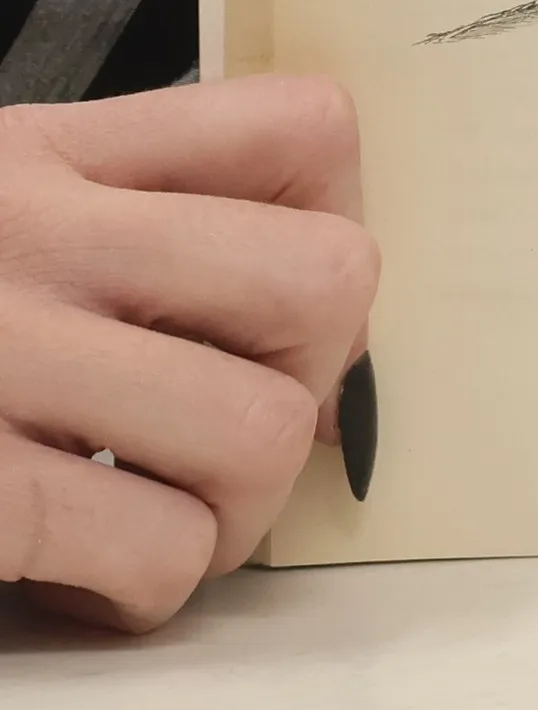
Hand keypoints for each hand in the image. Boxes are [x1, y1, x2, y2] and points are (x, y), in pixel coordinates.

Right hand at [0, 76, 377, 630]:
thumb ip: (113, 210)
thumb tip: (307, 311)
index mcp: (39, 154)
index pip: (301, 129)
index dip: (335, 214)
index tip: (277, 293)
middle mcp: (27, 239)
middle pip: (326, 278)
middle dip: (317, 368)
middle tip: (239, 410)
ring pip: (261, 432)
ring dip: (241, 501)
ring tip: (166, 508)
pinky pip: (152, 548)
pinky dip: (146, 580)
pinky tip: (80, 571)